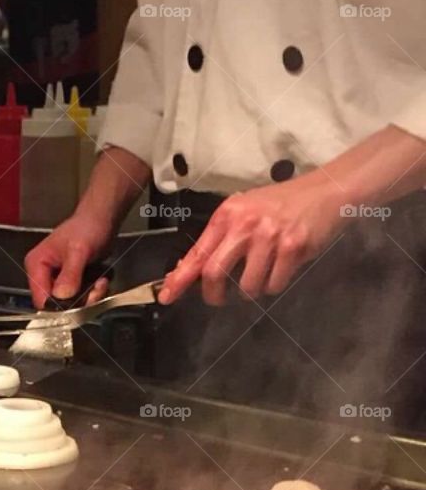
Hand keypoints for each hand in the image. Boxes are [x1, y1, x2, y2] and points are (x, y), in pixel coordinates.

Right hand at [24, 211, 112, 307]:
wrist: (102, 219)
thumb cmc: (87, 228)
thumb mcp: (78, 250)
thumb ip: (70, 274)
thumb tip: (62, 296)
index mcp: (36, 265)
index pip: (40, 298)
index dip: (58, 307)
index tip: (78, 304)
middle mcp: (44, 275)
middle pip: (56, 304)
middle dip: (79, 301)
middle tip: (95, 288)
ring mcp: (58, 280)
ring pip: (71, 304)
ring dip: (89, 297)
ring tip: (100, 282)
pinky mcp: (71, 282)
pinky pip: (80, 298)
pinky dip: (93, 293)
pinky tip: (100, 281)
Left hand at [159, 173, 344, 305]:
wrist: (324, 190)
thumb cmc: (281, 205)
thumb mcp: (244, 213)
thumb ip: (220, 239)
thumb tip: (189, 268)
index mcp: (227, 215)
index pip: (196, 253)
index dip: (179, 279)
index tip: (166, 296)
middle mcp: (245, 224)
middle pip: (214, 273)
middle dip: (214, 295)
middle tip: (220, 299)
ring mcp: (269, 236)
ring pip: (248, 286)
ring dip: (252, 292)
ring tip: (261, 275)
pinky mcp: (293, 247)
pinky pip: (274, 284)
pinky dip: (275, 284)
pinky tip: (283, 266)